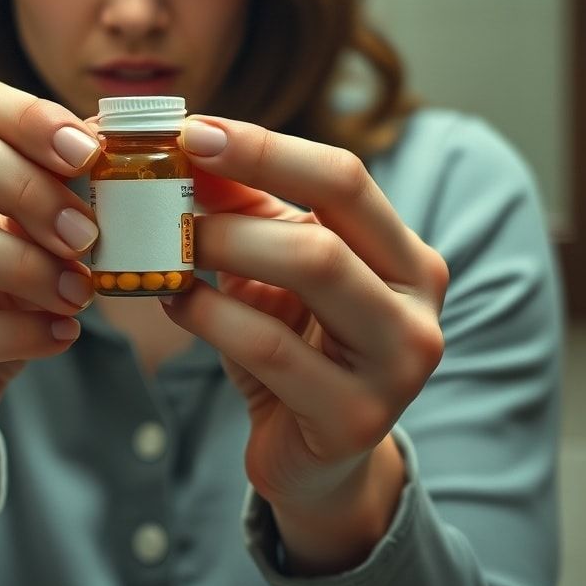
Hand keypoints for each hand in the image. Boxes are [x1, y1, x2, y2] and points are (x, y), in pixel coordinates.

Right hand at [0, 77, 100, 540]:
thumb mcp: (17, 235)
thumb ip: (44, 185)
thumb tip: (100, 135)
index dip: (30, 117)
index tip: (93, 155)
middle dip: (28, 185)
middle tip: (88, 233)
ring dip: (26, 263)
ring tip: (80, 291)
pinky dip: (19, 332)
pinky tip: (61, 335)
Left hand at [163, 115, 447, 572]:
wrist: (315, 454)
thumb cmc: (295, 344)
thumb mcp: (276, 267)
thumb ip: (247, 208)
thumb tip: (189, 143)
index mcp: (405, 256)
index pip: (343, 178)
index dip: (265, 149)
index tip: (193, 131)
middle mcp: (417, 306)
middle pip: (329, 225)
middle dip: (234, 208)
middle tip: (167, 202)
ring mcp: (396, 366)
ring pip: (309, 272)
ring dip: (222, 251)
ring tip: (169, 250)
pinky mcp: (355, 418)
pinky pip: (269, 347)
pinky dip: (210, 314)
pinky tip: (175, 300)